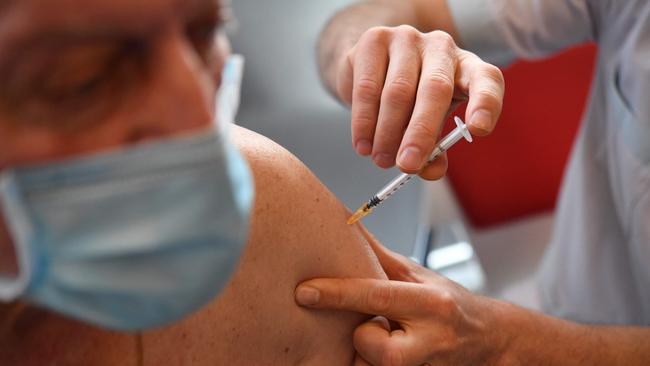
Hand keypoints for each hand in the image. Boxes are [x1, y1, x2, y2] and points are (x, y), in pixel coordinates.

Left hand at [295, 227, 507, 365]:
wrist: (490, 341)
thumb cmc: (448, 303)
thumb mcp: (417, 275)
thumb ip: (379, 258)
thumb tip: (345, 226)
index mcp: (431, 303)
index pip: (376, 295)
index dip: (337, 293)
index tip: (305, 291)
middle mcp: (431, 338)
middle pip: (375, 347)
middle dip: (362, 337)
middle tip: (372, 326)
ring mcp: (425, 364)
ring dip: (368, 355)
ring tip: (388, 339)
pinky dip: (373, 365)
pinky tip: (390, 348)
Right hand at [335, 25, 503, 179]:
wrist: (371, 67)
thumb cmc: (410, 100)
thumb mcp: (430, 124)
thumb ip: (434, 149)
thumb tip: (430, 171)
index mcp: (467, 68)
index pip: (486, 81)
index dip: (485, 104)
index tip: (478, 130)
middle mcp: (441, 47)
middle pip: (435, 89)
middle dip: (420, 133)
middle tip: (407, 165)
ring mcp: (407, 39)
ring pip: (397, 92)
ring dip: (387, 133)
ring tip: (381, 160)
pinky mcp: (374, 40)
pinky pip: (368, 87)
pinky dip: (364, 122)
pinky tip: (363, 144)